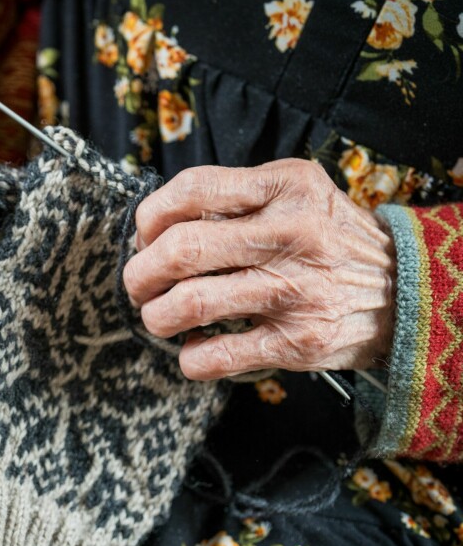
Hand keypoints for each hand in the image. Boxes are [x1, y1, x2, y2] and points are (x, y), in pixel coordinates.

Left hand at [122, 159, 396, 380]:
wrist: (405, 290)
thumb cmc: (327, 239)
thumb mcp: (293, 195)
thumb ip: (233, 201)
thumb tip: (153, 229)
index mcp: (283, 187)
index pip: (190, 189)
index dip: (149, 217)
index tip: (146, 237)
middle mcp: (291, 234)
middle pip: (181, 250)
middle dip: (140, 273)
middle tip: (139, 285)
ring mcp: (296, 289)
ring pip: (191, 303)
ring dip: (157, 316)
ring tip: (159, 317)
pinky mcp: (299, 340)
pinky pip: (219, 355)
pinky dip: (190, 358)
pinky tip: (193, 349)